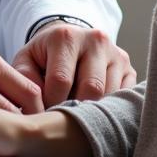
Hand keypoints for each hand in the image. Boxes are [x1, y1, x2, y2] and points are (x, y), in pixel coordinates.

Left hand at [12, 24, 135, 106]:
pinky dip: (109, 110)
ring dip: (93, 111)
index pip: (61, 80)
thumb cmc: (44, 56)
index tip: (44, 113)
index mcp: (66, 37)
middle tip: (63, 119)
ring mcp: (116, 53)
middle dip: (75, 109)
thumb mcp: (26, 61)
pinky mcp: (130, 68)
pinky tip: (93, 109)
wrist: (69, 42)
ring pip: (110, 96)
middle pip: (91, 89)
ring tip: (77, 113)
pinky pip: (124, 98)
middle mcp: (95, 40)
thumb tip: (36, 106)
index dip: (51, 103)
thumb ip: (26, 80)